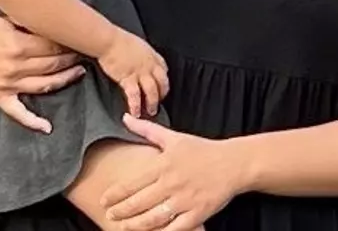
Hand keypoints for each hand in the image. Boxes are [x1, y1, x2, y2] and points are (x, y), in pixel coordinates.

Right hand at [0, 8, 85, 131]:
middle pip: (53, 65)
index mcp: (17, 45)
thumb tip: (54, 19)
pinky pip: (16, 112)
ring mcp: (6, 83)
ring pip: (44, 85)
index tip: (80, 38)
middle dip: (72, 58)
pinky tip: (47, 127)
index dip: (70, 42)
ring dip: (65, 80)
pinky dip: (32, 121)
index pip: (54, 46)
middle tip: (84, 51)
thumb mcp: (5, 13)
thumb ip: (29, 20)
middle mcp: (14, 67)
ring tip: (79, 72)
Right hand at [96, 30, 169, 117]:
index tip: (162, 87)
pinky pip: (135, 95)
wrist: (109, 41)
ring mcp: (140, 73)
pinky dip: (136, 105)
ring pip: (152, 91)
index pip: (164, 70)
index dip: (163, 80)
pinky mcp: (128, 79)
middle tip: (159, 103)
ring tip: (151, 112)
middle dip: (162, 94)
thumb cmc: (120, 40)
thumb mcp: (138, 44)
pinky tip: (135, 112)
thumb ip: (144, 54)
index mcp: (152, 56)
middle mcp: (149, 65)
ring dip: (152, 103)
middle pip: (162, 83)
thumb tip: (144, 60)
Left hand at [101, 114, 242, 229]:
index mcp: (164, 165)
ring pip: (154, 218)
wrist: (234, 163)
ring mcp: (185, 200)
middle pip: (139, 203)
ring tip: (123, 227)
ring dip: (135, 225)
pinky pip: (176, 229)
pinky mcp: (198, 214)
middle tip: (109, 215)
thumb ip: (147, 130)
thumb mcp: (174, 137)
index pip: (133, 183)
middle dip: (121, 211)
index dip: (115, 194)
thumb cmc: (202, 150)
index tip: (103, 199)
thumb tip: (125, 117)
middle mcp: (172, 183)